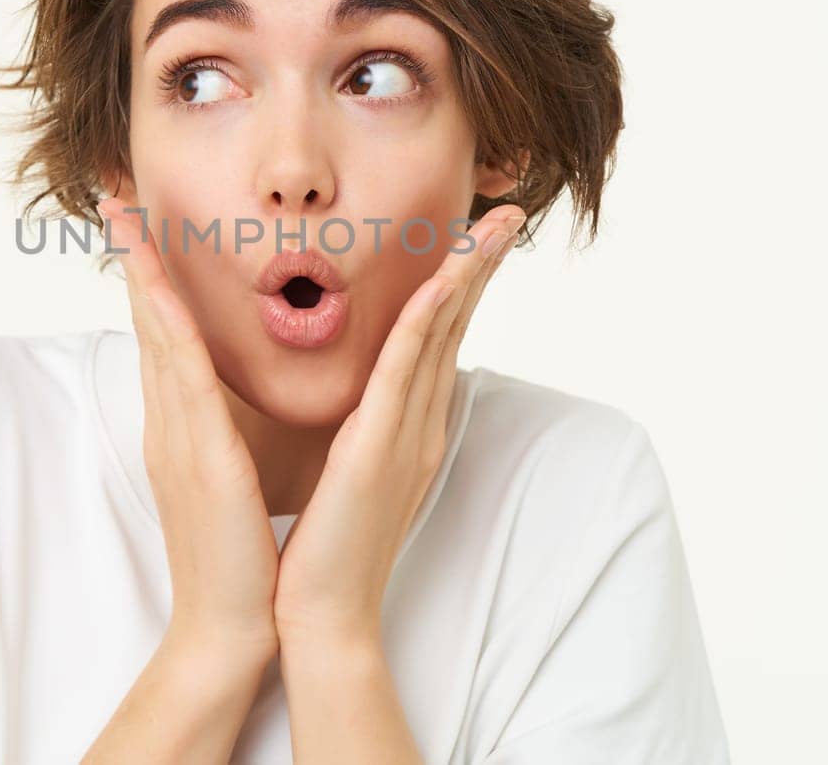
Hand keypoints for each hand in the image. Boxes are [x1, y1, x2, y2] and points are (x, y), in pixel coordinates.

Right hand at [97, 196, 282, 661]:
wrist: (230, 627)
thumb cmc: (240, 554)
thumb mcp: (230, 475)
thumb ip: (223, 428)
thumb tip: (231, 391)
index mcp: (182, 422)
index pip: (163, 329)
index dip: (149, 271)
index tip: (141, 219)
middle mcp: (169, 419)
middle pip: (145, 318)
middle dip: (132, 252)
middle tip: (115, 192)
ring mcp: (175, 434)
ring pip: (156, 333)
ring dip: (141, 269)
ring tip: (125, 214)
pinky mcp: (197, 455)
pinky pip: (180, 376)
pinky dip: (165, 324)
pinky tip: (157, 285)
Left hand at [271, 203, 526, 646]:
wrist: (318, 615)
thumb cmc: (323, 545)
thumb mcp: (348, 469)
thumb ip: (364, 425)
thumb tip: (364, 393)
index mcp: (409, 426)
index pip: (439, 338)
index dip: (460, 282)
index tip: (473, 234)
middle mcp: (420, 424)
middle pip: (457, 326)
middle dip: (482, 265)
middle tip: (509, 213)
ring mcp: (407, 435)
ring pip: (442, 336)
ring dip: (470, 275)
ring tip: (496, 225)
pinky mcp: (381, 448)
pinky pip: (408, 371)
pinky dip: (429, 321)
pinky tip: (443, 281)